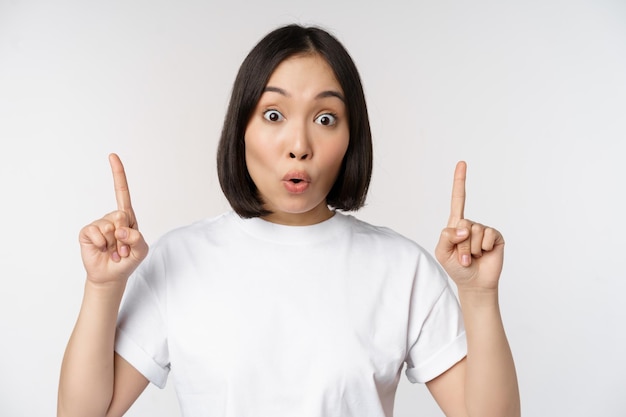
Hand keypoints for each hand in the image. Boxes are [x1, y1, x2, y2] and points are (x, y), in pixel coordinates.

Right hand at [78, 154, 148, 283]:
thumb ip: (137, 239)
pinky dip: (101, 244)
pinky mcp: (87, 232)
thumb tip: (121, 229)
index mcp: (127, 217)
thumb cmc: (128, 260)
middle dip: (124, 236)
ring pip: (109, 227)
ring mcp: (98, 224)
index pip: (122, 192)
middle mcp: (112, 217)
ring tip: (113, 251)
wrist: (111, 275)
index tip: (112, 156)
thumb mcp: (141, 251)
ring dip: (114, 244)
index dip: (118, 174)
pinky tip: (102, 250)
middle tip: (122, 249)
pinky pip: (95, 232)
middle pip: (120, 215)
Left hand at [435, 161, 504, 290]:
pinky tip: (484, 254)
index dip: (460, 181)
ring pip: (475, 232)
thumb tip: (464, 227)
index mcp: (455, 224)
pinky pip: (488, 236)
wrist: (474, 283)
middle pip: (463, 224)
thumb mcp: (442, 252)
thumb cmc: (456, 267)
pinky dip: (484, 248)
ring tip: (473, 257)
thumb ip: (446, 236)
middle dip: (461, 245)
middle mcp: (470, 224)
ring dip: (471, 249)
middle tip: (463, 257)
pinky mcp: (496, 237)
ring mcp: (484, 230)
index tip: (462, 163)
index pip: (458, 199)